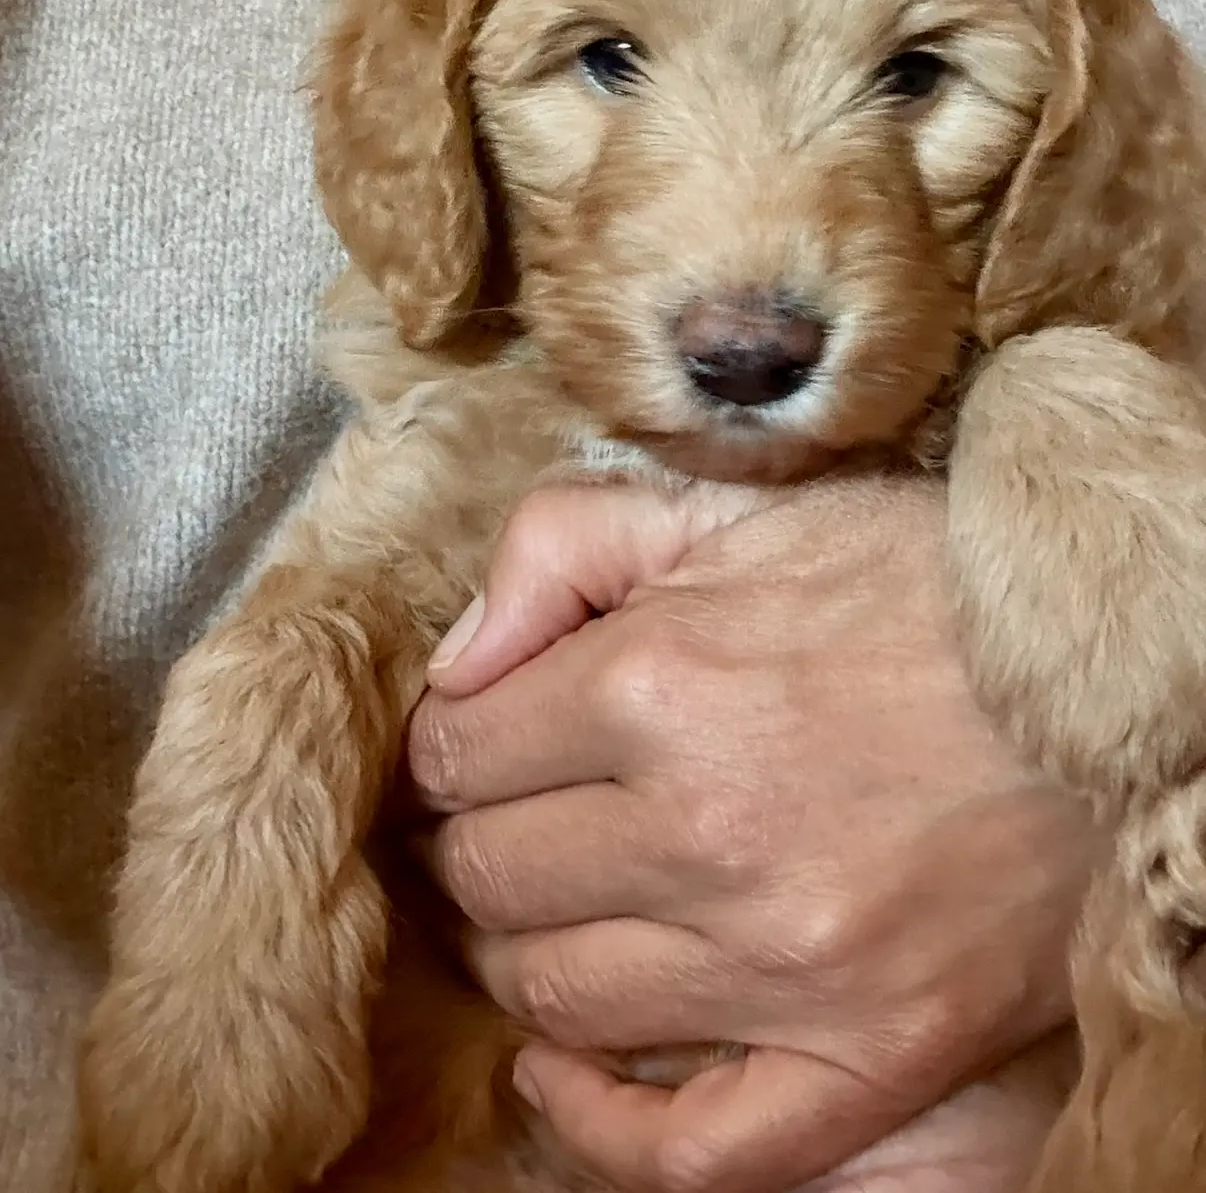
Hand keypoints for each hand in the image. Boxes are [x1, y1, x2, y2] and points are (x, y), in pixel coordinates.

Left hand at [410, 475, 1097, 1191]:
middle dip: (475, 841)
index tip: (481, 741)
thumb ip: (565, 544)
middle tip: (508, 819)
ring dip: (522, 953)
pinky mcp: (867, 1052)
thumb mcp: (736, 512)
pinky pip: (689, 1148)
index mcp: (659, 683)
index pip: (455, 752)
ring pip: (555, 999)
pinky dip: (600, 1122)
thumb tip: (459, 656)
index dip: (450, 743)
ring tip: (549, 908)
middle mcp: (706, 830)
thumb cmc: (919, 588)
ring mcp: (787, 962)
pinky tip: (564, 1072)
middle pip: (490, 876)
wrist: (1100, 680)